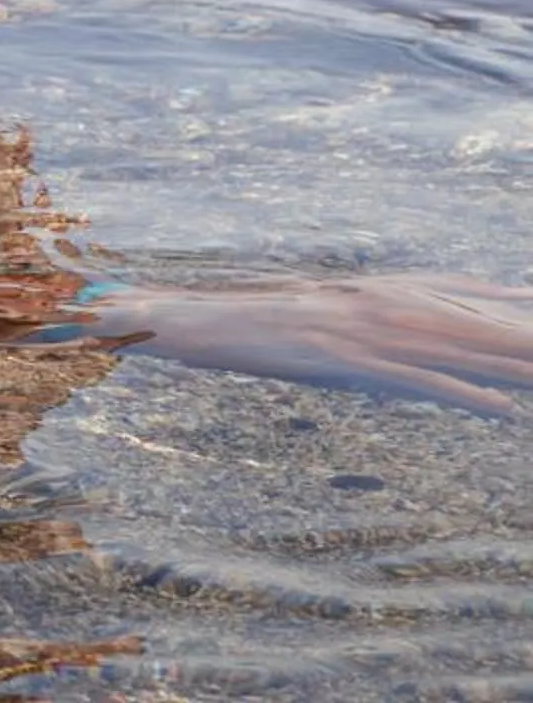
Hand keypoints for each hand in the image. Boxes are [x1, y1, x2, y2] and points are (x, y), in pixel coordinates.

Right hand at [111, 274, 532, 414]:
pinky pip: (420, 382)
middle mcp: (376, 304)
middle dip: (515, 337)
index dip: (501, 300)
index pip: (453, 292)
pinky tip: (500, 412)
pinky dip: (465, 395)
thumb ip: (360, 318)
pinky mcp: (349, 360)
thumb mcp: (315, 313)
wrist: (201, 320)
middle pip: (466, 322)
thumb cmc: (253, 323)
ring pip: (455, 350)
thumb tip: (398, 331)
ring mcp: (364, 332)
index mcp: (370, 291)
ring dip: (508, 367)